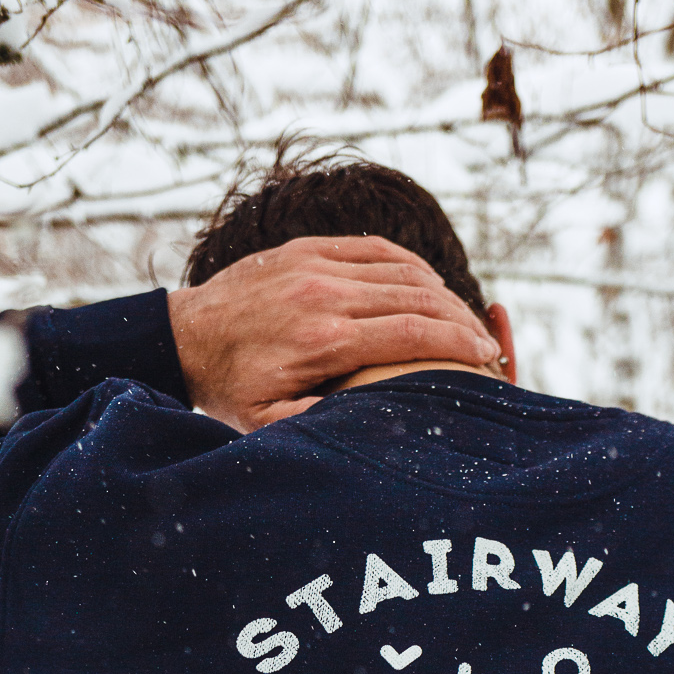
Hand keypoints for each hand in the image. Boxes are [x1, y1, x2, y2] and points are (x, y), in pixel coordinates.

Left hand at [166, 236, 500, 430]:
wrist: (185, 337)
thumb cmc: (231, 390)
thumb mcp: (269, 424)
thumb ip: (320, 423)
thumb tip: (376, 423)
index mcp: (323, 338)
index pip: (412, 332)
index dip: (459, 343)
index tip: (487, 358)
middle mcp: (324, 292)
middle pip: (418, 297)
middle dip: (462, 320)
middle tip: (488, 344)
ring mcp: (316, 263)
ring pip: (402, 269)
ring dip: (443, 293)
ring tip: (465, 319)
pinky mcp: (308, 248)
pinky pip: (376, 250)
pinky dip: (412, 267)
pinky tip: (430, 287)